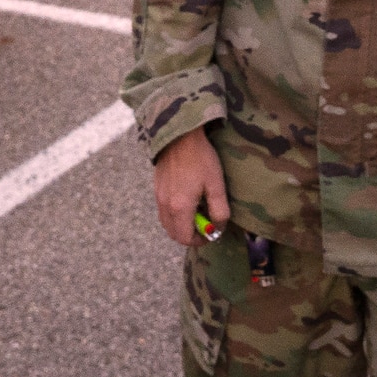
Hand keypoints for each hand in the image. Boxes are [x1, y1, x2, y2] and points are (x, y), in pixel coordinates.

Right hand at [153, 127, 227, 246]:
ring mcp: (159, 197)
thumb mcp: (216, 185)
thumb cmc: (200, 158)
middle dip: (189, 235)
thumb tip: (218, 227)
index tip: (211, 232)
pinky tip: (187, 199)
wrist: (180, 135)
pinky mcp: (157, 188)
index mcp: (180, 208)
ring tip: (197, 211)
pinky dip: (174, 214)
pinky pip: (163, 211)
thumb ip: (219, 211)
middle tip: (204, 223)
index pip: (185, 238)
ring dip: (181, 225)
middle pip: (174, 234)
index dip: (199, 241)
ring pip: (167, 223)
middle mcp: (165, 205)